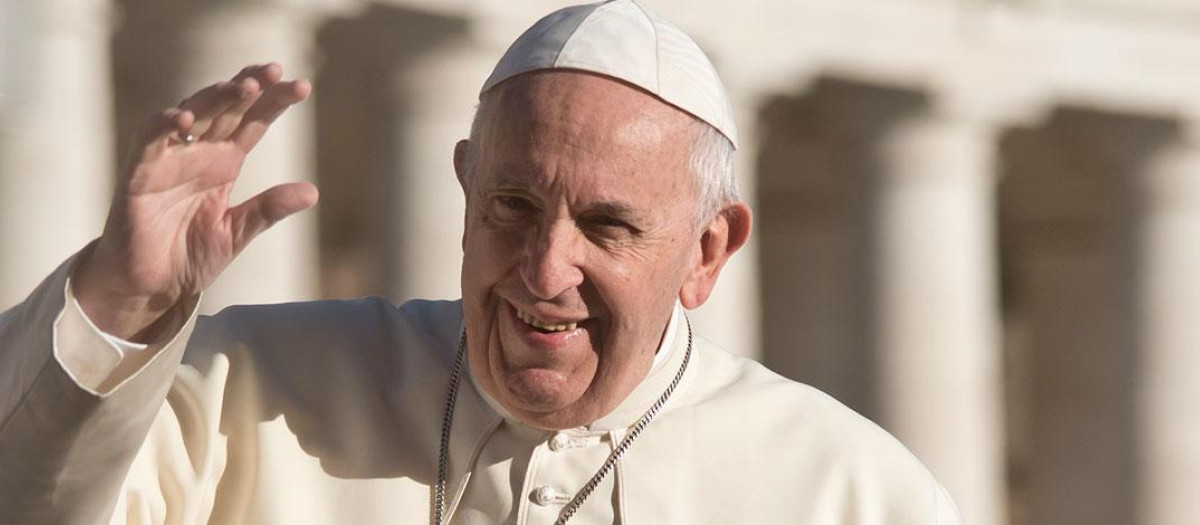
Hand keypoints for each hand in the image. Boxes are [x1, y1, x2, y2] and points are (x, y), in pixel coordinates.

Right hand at [73, 63, 316, 340]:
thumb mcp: (237, 232)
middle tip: (274, 70)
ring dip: (214, 97)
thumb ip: (269, 209)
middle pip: (225, 108)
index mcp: (223, 163)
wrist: (149, 287)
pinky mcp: (138, 175)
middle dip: (248, 86)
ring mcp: (167, 160)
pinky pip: (148, 142)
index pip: (252, 122)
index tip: (301, 86)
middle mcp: (197, 153)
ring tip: (243, 86)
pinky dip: (163, 126)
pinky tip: (185, 119)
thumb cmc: (188, 255)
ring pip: (191, 114)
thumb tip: (312, 191)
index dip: (273, 101)